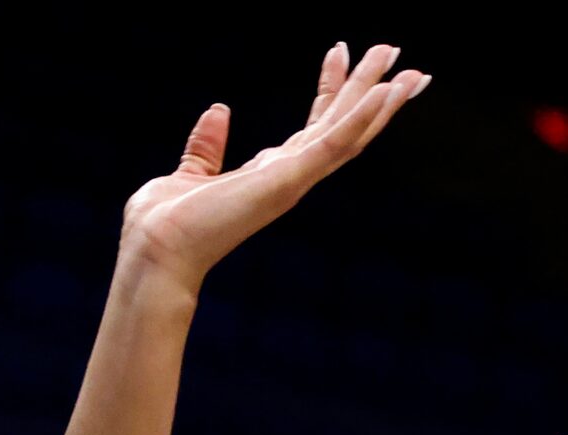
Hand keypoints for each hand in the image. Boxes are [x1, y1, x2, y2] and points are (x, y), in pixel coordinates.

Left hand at [121, 43, 426, 294]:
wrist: (154, 250)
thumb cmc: (163, 225)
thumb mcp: (188, 172)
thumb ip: (206, 147)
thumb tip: (219, 110)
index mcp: (267, 177)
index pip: (310, 128)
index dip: (329, 89)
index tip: (340, 50)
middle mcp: (286, 180)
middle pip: (341, 129)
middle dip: (369, 91)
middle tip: (395, 52)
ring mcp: (291, 181)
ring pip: (349, 135)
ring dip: (380, 101)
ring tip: (413, 69)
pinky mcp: (288, 180)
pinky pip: (335, 144)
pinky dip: (364, 117)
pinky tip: (389, 92)